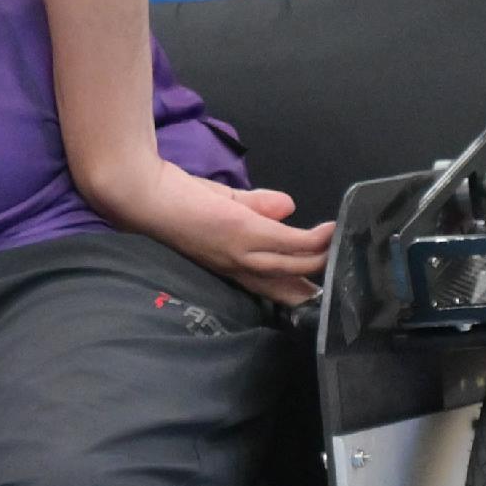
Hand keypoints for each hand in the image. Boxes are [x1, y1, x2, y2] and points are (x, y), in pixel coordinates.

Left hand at [83, 156, 334, 304]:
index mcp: (228, 262)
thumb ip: (255, 206)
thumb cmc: (173, 197)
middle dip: (314, 289)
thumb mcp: (221, 203)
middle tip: (344, 288)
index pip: (267, 284)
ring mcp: (241, 252)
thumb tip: (289, 205)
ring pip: (293, 266)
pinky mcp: (245, 233)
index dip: (295, 290)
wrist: (140, 192)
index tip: (319, 292)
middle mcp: (235, 266)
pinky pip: (289, 242)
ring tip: (345, 251)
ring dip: (322, 260)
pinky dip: (314, 240)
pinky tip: (331, 233)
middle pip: (284, 287)